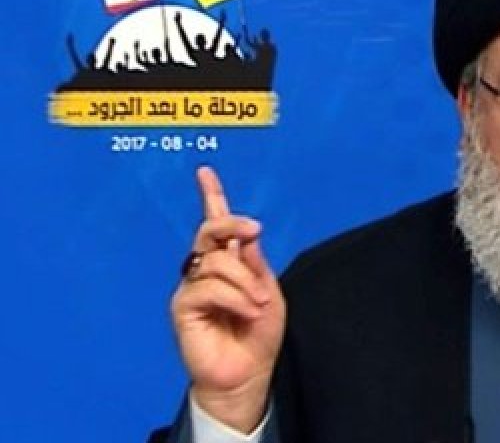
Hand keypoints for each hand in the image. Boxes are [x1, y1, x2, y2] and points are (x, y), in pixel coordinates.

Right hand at [171, 166, 285, 432]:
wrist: (248, 373)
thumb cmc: (258, 335)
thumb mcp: (269, 291)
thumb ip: (255, 263)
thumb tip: (245, 236)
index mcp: (229, 263)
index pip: (217, 226)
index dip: (211, 197)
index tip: (205, 173)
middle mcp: (206, 270)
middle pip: (209, 230)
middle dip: (232, 223)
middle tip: (254, 230)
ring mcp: (193, 287)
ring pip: (217, 262)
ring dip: (246, 282)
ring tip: (258, 306)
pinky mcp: (183, 307)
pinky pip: (208, 287)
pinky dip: (235, 297)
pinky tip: (246, 312)